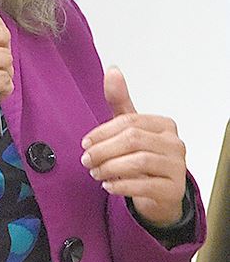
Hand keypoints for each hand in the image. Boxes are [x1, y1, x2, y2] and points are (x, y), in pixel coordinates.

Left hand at [80, 66, 187, 225]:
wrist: (160, 192)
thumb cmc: (144, 156)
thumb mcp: (130, 128)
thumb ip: (120, 101)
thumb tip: (112, 69)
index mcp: (164, 125)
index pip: (130, 122)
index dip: (103, 132)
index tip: (85, 143)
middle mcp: (175, 144)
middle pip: (133, 140)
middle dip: (104, 151)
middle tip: (86, 160)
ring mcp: (177, 167)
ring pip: (139, 162)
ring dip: (110, 168)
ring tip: (95, 173)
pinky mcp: (173, 189)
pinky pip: (145, 186)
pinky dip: (122, 185)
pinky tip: (108, 186)